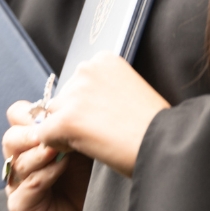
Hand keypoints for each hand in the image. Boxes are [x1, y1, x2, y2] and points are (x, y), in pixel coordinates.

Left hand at [1, 54, 169, 210]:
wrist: (164, 145)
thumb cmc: (152, 126)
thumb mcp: (128, 91)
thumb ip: (103, 89)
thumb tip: (83, 106)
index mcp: (103, 59)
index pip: (78, 82)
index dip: (86, 105)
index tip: (106, 118)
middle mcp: (86, 68)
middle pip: (64, 96)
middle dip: (74, 116)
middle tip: (100, 134)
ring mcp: (75, 93)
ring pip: (53, 114)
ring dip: (65, 130)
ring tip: (94, 142)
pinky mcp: (67, 119)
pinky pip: (45, 133)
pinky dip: (57, 146)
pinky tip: (81, 150)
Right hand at [2, 100, 89, 210]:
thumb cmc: (86, 177)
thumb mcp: (78, 143)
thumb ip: (65, 126)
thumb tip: (64, 104)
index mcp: (28, 140)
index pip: (16, 116)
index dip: (31, 112)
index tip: (54, 112)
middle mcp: (18, 160)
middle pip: (10, 137)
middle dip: (30, 132)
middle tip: (51, 130)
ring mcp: (17, 183)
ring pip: (18, 160)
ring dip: (42, 152)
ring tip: (62, 148)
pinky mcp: (20, 205)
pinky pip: (28, 184)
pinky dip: (45, 173)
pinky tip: (61, 167)